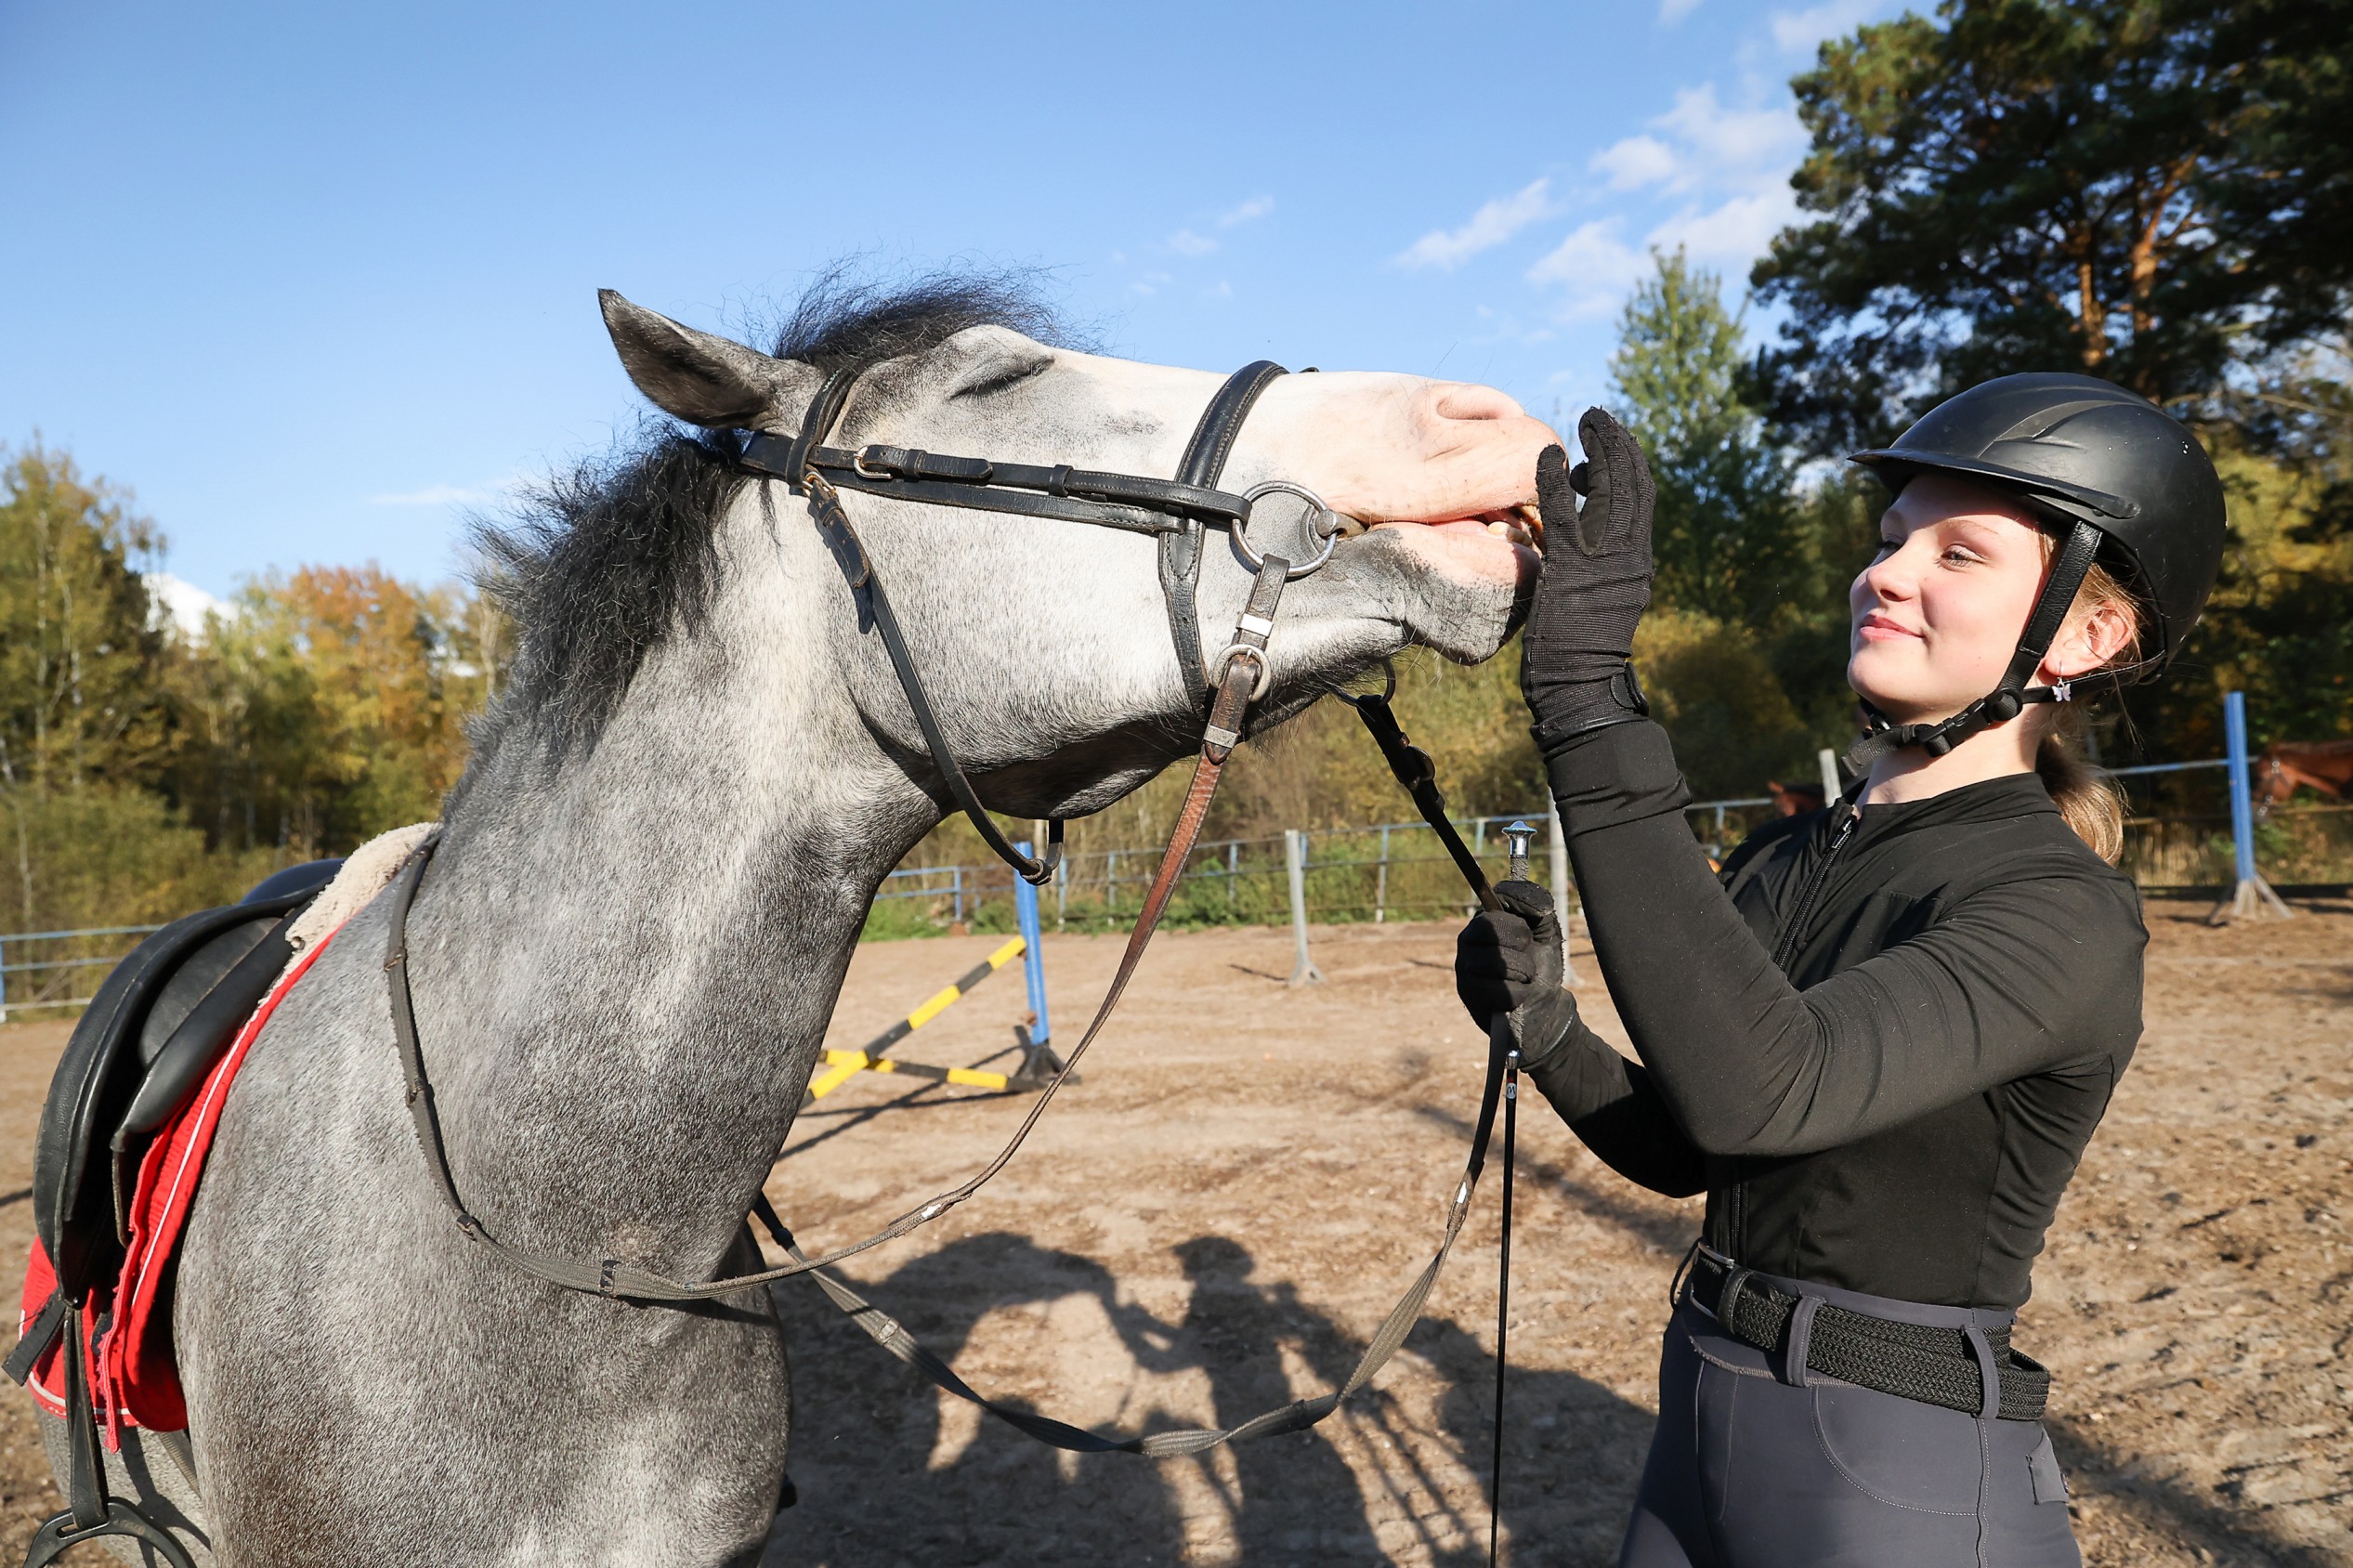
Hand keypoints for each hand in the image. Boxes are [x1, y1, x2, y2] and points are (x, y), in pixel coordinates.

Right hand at [1455, 878, 1581, 1064]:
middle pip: (1491, 932)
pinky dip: (1520, 994)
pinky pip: (1501, 990)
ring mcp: (1464, 970)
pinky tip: (1517, 997)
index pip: (1491, 912)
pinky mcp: (1470, 996)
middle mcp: (1466, 944)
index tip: (1528, 939)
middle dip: (1521, 949)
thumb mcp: (1546, 930)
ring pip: (1498, 963)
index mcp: (1483, 924)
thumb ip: (1537, 905)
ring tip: (1524, 979)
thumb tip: (1513, 895)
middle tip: (1526, 961)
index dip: (1516, 927)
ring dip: (1524, 973)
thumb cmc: (1541, 965)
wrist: (1546, 1006)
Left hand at [1521, 408, 1656, 749]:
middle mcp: (1630, 554)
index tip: (1613, 439)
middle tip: (1599, 416)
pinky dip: (1555, 479)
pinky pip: (1565, 512)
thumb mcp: (1597, 600)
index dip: (1631, 462)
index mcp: (1637, 560)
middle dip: (1619, 443)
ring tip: (1587, 422)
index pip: (1642, 499)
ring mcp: (1604, 559)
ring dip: (1600, 448)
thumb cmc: (1578, 651)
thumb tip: (1580, 544)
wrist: (1580, 686)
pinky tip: (1549, 456)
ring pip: (1611, 488)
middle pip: (1634, 483)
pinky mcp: (1573, 567)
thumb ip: (1595, 568)